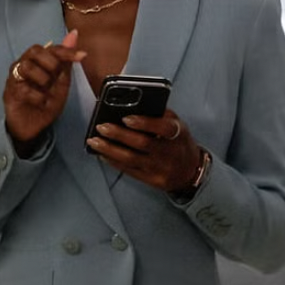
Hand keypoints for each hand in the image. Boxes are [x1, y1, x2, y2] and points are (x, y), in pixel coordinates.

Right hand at [2, 31, 87, 151]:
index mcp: (37, 61)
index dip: (66, 50)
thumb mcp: (62, 82)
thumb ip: (66, 61)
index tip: (81, 56)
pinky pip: (24, 88)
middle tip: (56, 79)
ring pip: (27, 66)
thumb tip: (74, 34)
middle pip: (34, 50)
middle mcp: (23, 64)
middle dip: (51, 63)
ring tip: (48, 93)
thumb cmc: (45, 102)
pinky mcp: (10, 92)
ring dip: (43, 80)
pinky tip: (42, 103)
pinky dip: (38, 97)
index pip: (50, 48)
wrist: (34, 127)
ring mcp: (14, 78)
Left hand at [87, 110, 204, 195]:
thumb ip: (159, 114)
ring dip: (109, 149)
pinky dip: (113, 161)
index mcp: (177, 134)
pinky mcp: (152, 180)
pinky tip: (102, 154)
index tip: (126, 118)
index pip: (163, 128)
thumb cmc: (179, 141)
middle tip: (101, 127)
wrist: (190, 171)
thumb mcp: (177, 124)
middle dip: (118, 135)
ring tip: (94, 141)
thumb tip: (132, 105)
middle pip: (142, 143)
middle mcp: (170, 152)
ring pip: (131, 159)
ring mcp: (160, 168)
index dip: (144, 123)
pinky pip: (129, 171)